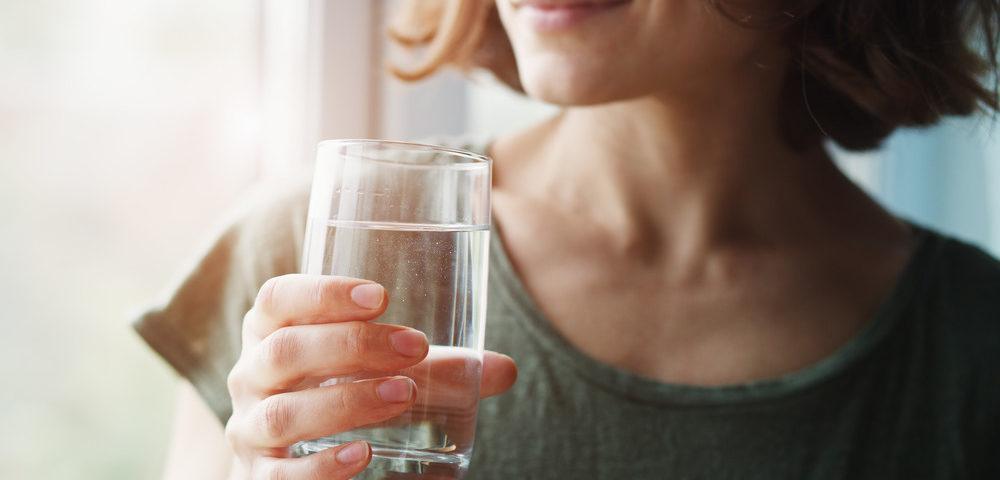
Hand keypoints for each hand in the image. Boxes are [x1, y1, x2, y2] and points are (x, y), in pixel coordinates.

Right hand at [224, 274, 517, 478]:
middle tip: (413, 346)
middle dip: (350, 346)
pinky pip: (280, 475)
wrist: (291, 458)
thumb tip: (504, 370)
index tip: (381, 296)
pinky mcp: (259, 477)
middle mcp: (251, 376)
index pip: (278, 299)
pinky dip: (321, 466)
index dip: (322, 293)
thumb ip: (437, 368)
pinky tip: (362, 456)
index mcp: (272, 332)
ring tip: (402, 395)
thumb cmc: (340, 393)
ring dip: (345, 402)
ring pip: (283, 413)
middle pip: (284, 351)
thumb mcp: (381, 371)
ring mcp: (250, 429)